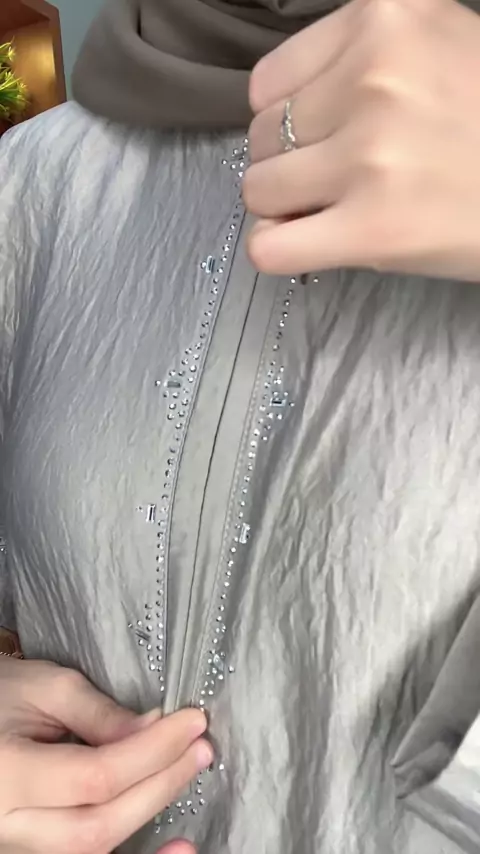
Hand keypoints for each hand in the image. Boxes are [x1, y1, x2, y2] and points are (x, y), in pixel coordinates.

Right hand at [0, 658, 211, 853]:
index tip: (192, 723)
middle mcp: (6, 825)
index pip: (96, 775)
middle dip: (160, 785)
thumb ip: (100, 715)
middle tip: (201, 749)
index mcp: (6, 775)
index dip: (153, 752)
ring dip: (149, 820)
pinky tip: (176, 849)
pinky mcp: (29, 848)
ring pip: (90, 851)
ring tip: (189, 783)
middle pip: (97, 825)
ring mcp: (15, 846)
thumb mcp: (44, 688)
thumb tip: (157, 730)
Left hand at [245, 0, 479, 280]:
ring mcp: (370, 153)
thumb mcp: (434, 47)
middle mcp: (375, 76)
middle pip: (260, 136)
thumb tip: (272, 114)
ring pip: (257, 190)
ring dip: (284, 209)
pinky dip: (279, 251)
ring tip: (332, 211)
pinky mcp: (372, 228)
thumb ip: (358, 58)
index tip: (317, 138)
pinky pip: (269, 248)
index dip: (286, 120)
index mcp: (387, 16)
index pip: (269, 82)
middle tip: (334, 180)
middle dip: (286, 164)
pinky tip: (312, 245)